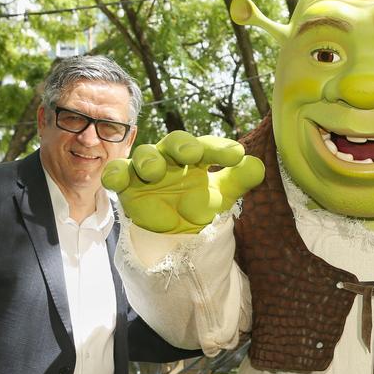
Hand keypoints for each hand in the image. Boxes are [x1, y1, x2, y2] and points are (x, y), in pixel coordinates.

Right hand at [102, 131, 264, 233]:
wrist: (174, 231)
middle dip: (183, 145)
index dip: (222, 149)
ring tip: (153, 172)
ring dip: (149, 160)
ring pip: (145, 154)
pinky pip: (118, 173)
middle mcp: (172, 156)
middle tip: (192, 154)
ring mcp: (148, 168)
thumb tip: (258, 166)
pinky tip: (115, 181)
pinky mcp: (128, 182)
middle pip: (176, 142)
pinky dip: (114, 174)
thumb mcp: (222, 195)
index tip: (237, 155)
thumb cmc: (198, 203)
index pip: (210, 146)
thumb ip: (239, 180)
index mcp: (198, 155)